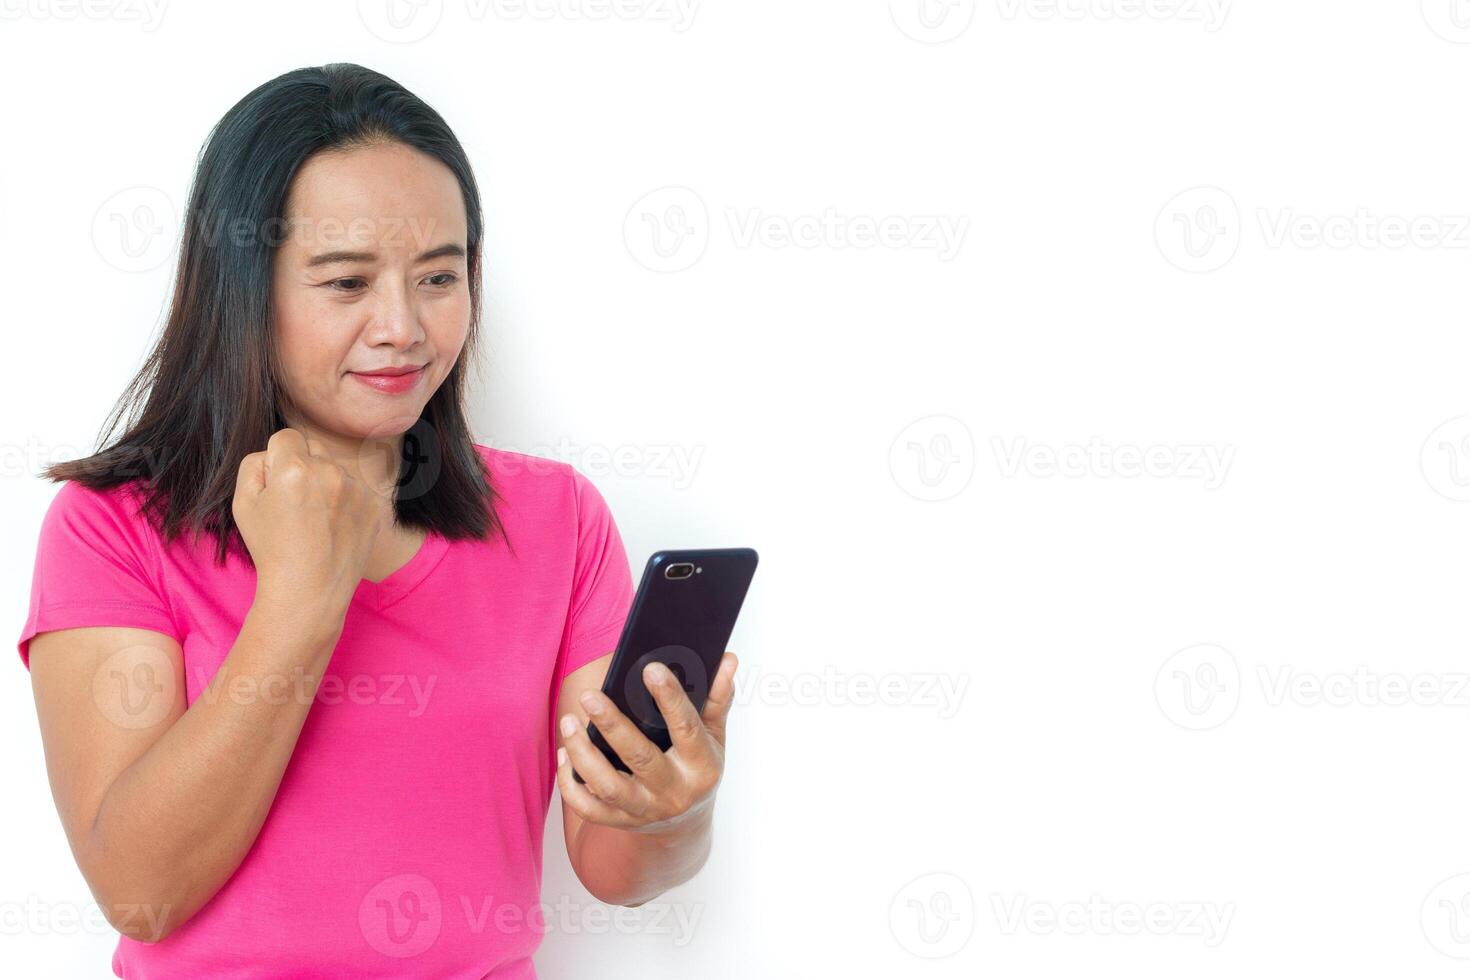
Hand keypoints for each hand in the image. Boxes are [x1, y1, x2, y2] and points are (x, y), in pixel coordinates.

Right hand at [232, 428, 384, 611]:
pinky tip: (333, 529)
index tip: (277, 484)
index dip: (277, 459)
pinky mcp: (373, 505)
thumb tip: (273, 453)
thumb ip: (254, 465)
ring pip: (336, 470)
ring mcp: (356, 488)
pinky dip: (345, 503)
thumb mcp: (243, 504)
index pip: (286, 437)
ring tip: (315, 522)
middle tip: (295, 504)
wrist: (310, 589)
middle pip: (314, 449)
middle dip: (303, 467)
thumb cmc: (272, 548)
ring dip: (326, 485)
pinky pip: (355, 490)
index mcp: (294, 467)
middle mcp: (330, 471)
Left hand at [556, 651, 737, 832]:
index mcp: (702, 766)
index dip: (670, 698)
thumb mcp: (714, 736)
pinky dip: (571, 784)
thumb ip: (717, 698)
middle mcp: (674, 791)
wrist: (684, 824)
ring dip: (583, 754)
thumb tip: (728, 660)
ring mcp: (645, 809)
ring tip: (569, 722)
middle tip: (590, 696)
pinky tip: (564, 755)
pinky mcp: (620, 821)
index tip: (651, 668)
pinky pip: (588, 808)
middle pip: (640, 757)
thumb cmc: (697, 768)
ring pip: (608, 786)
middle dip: (613, 725)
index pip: (686, 728)